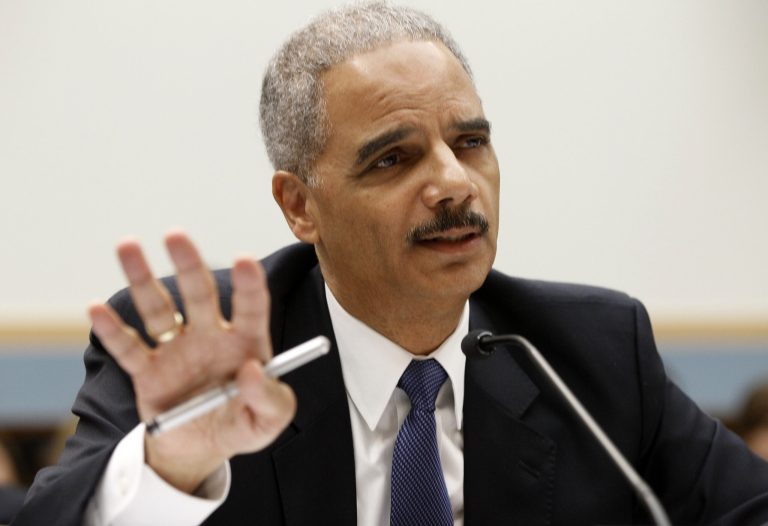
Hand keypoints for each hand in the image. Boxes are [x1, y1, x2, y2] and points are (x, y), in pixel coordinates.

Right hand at [88, 230, 295, 492]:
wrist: (203, 449)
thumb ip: (270, 399)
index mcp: (246, 342)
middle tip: (176, 235)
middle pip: (199, 295)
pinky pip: (129, 348)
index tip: (245, 259)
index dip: (249, 284)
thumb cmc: (243, 424)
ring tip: (127, 245)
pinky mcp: (148, 371)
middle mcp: (210, 336)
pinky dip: (112, 331)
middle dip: (189, 265)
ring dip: (142, 279)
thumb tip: (252, 370)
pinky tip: (96, 310)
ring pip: (158, 309)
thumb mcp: (269, 421)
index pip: (251, 308)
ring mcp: (177, 350)